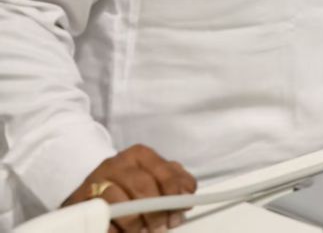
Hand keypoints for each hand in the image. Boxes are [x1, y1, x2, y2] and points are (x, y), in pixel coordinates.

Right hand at [62, 144, 195, 232]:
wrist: (89, 187)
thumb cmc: (130, 184)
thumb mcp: (156, 177)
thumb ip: (176, 182)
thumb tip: (186, 196)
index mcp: (140, 155)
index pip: (164, 172)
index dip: (174, 195)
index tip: (178, 214)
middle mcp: (116, 163)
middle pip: (142, 186)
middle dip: (155, 212)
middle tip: (161, 228)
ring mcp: (94, 181)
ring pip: (118, 202)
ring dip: (134, 223)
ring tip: (141, 232)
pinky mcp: (78, 201)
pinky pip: (98, 217)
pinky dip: (112, 229)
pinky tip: (121, 232)